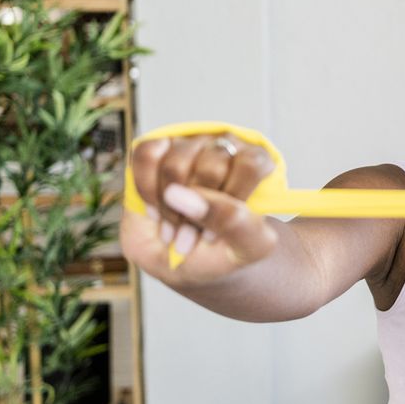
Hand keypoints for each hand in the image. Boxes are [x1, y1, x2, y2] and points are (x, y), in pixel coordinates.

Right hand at [120, 133, 278, 286]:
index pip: (250, 165)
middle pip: (211, 166)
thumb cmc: (223, 250)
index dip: (231, 201)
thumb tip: (184, 195)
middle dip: (197, 211)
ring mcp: (190, 144)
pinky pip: (146, 154)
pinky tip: (155, 210)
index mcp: (258, 163)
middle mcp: (225, 147)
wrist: (186, 259)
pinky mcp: (158, 147)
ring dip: (169, 207)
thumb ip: (232, 222)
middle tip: (192, 235)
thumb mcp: (246, 247)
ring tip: (174, 228)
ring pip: (175, 163)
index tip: (217, 232)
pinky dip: (146, 190)